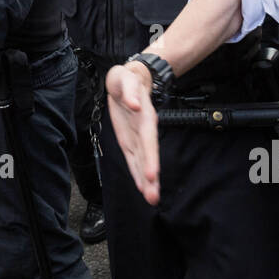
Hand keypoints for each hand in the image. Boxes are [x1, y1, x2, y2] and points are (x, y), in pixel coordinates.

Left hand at [105, 62, 160, 204]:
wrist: (129, 80)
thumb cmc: (127, 80)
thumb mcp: (125, 79)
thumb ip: (130, 91)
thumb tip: (135, 105)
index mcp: (144, 117)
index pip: (148, 140)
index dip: (150, 157)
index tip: (152, 175)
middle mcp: (143, 130)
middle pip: (148, 156)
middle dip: (151, 177)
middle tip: (153, 198)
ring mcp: (137, 137)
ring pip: (142, 161)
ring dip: (146, 181)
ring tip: (151, 199)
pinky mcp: (129, 140)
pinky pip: (133, 159)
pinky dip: (137, 173)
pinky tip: (142, 187)